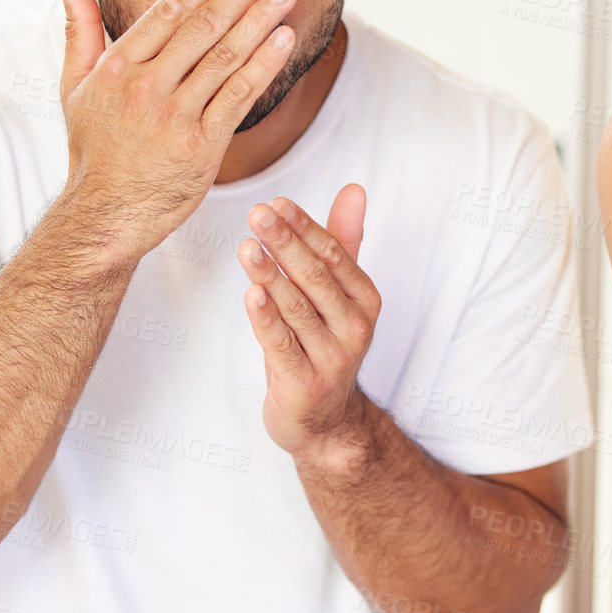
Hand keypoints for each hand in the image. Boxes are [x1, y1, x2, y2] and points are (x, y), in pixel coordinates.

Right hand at [52, 0, 297, 263]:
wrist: (106, 214)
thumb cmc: (95, 150)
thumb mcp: (75, 88)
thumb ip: (79, 31)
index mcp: (117, 68)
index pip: (168, 11)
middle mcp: (145, 87)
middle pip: (202, 27)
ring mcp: (175, 116)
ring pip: (225, 57)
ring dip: (260, 21)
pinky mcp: (202, 145)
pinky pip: (239, 95)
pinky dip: (264, 65)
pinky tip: (282, 41)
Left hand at [239, 185, 382, 466]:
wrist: (325, 422)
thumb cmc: (324, 345)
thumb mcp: (337, 295)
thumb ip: (342, 242)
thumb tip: (354, 190)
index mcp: (365, 302)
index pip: (334, 255)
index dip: (305, 227)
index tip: (277, 203)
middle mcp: (354, 329)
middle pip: (316, 278)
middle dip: (286, 243)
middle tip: (258, 214)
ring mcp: (331, 359)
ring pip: (296, 308)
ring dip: (270, 275)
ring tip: (247, 246)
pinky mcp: (304, 384)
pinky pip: (281, 345)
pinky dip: (266, 318)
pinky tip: (251, 293)